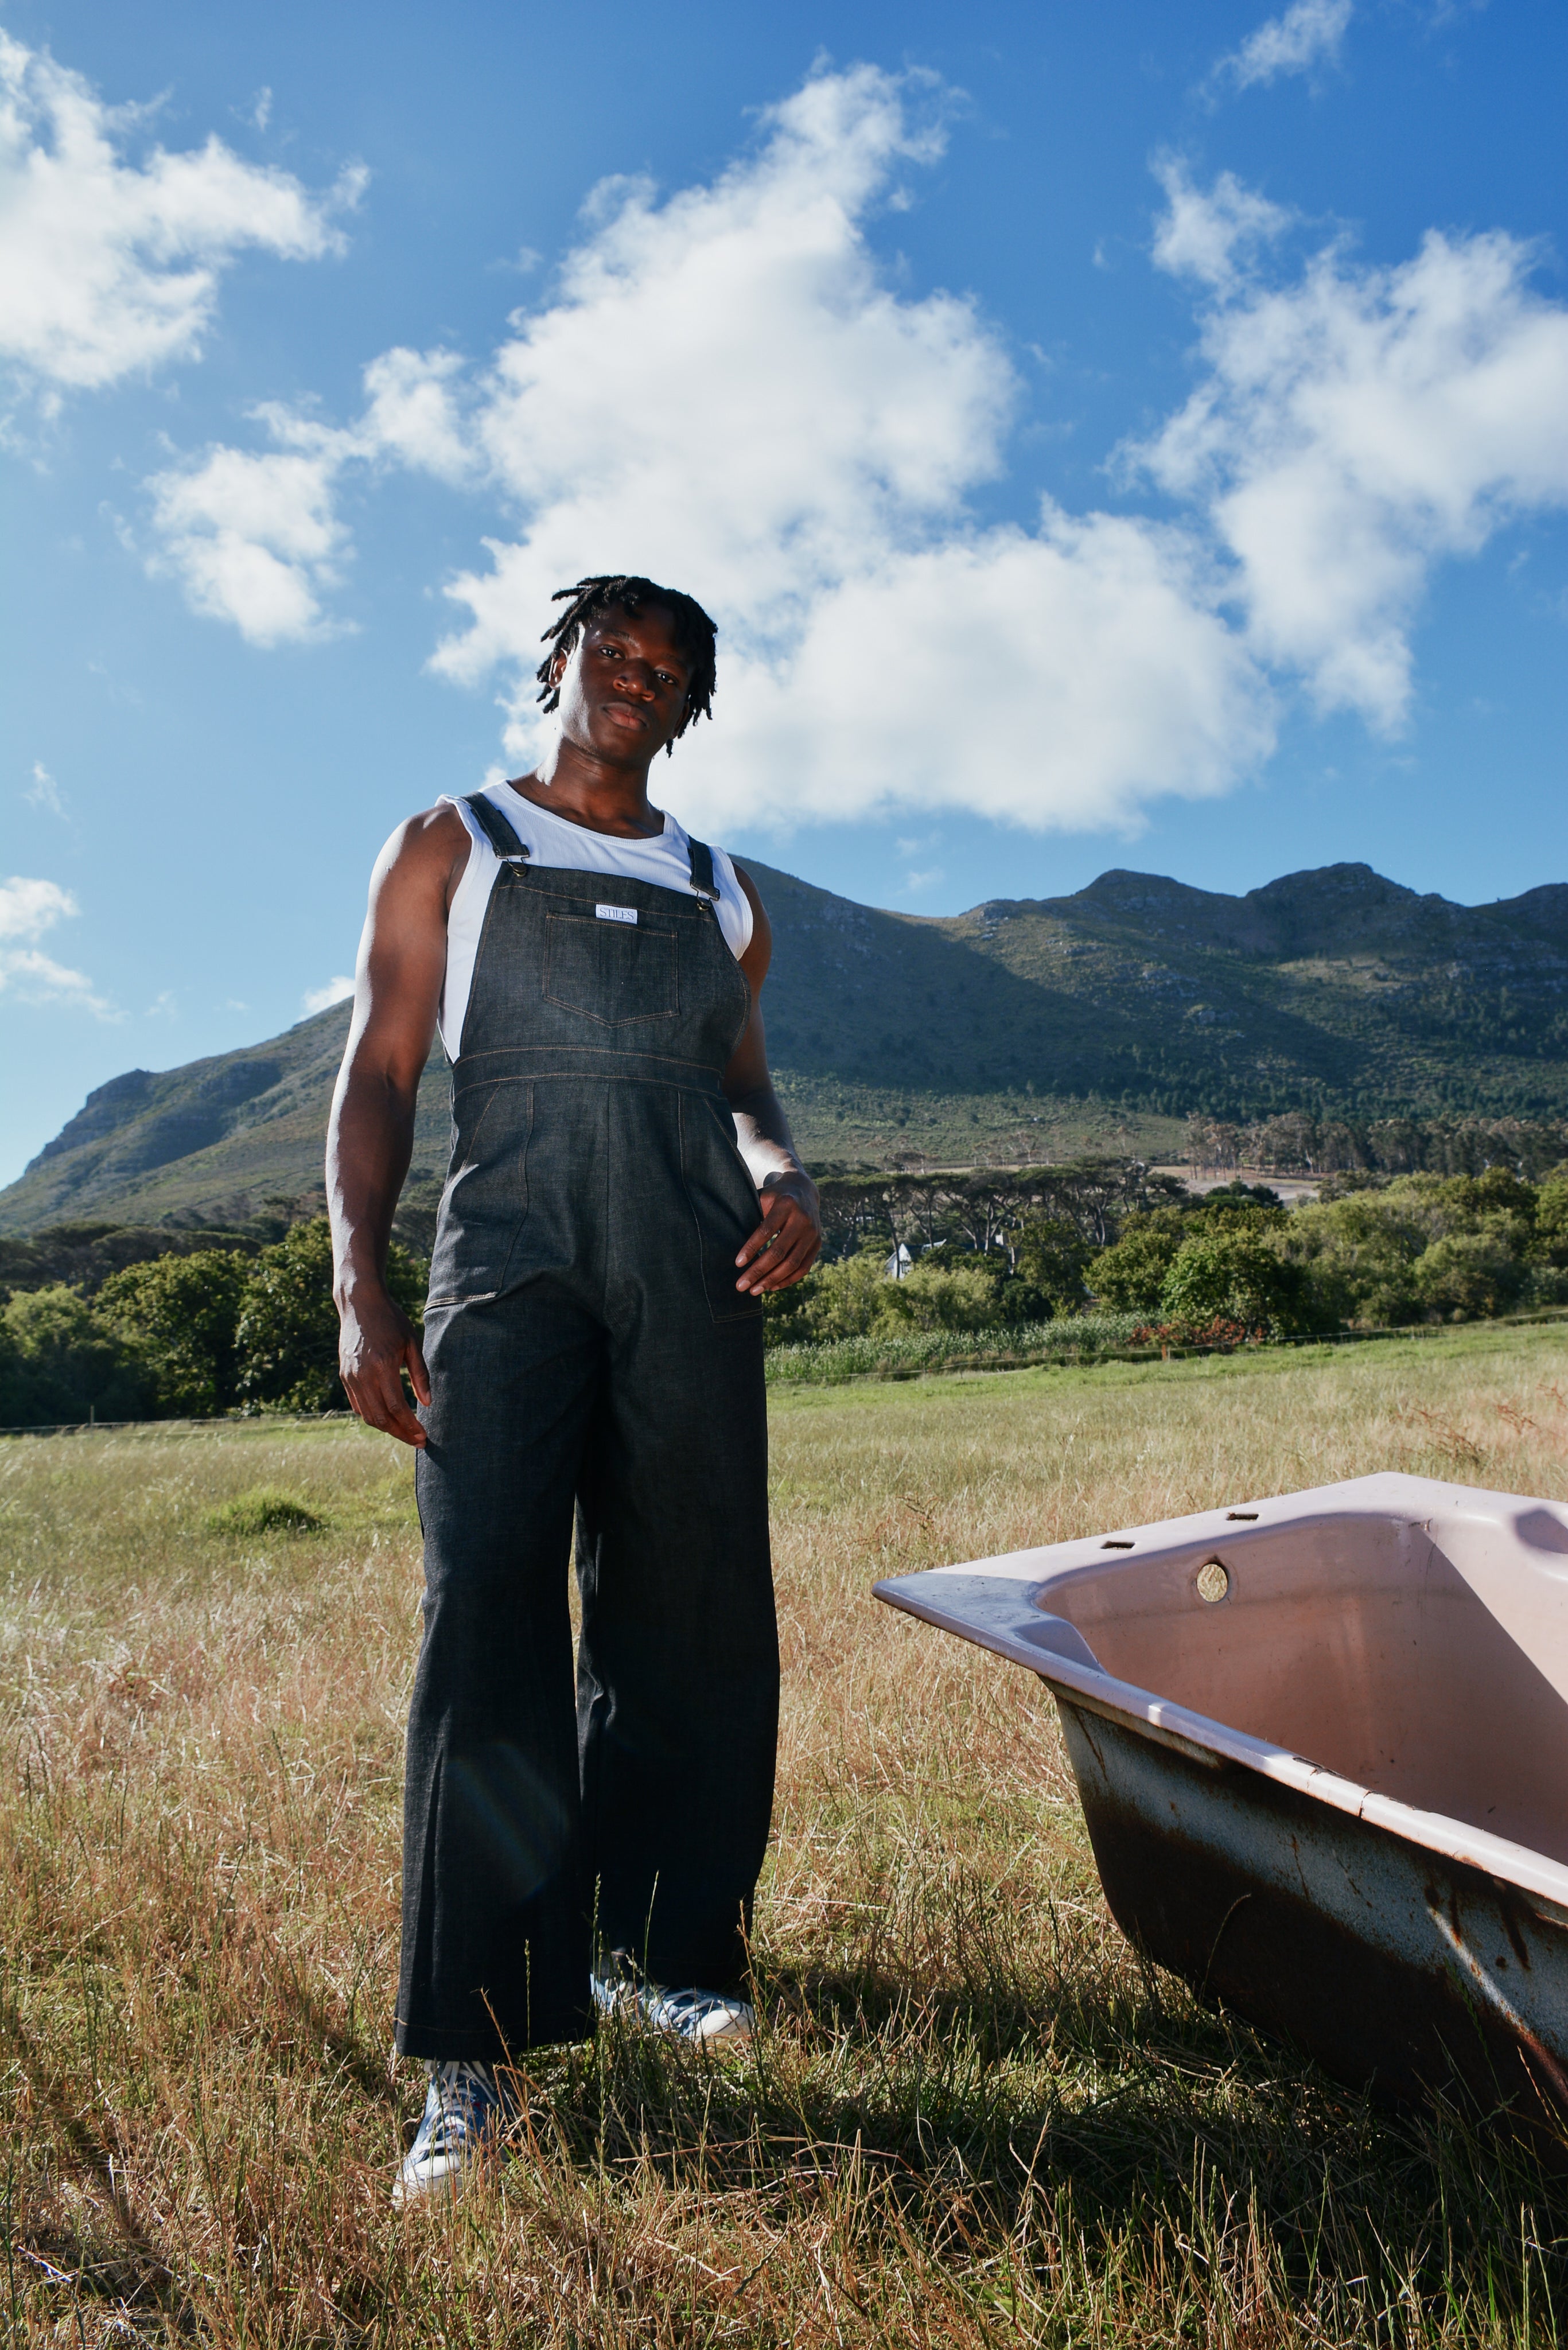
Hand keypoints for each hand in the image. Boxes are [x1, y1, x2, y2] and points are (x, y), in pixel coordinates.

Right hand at [337, 1281, 430, 1445]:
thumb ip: (420, 1375)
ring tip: (405, 1433)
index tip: (424, 1436)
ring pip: (367, 1415)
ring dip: (387, 1428)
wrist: (360, 1303)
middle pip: (381, 1417)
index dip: (411, 1426)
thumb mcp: (411, 1343)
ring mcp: (351, 1376)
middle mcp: (363, 1375)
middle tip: (417, 1440)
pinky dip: (372, 1416)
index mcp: (383, 1366)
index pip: (397, 1407)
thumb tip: (427, 1403)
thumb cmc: (391, 1320)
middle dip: (400, 1433)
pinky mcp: (345, 1375)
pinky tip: (388, 1418)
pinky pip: (358, 1404)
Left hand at [735, 1172, 821, 1293]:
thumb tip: (732, 1243)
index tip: (737, 1263)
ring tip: (753, 1290)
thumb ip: (751, 1215)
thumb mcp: (762, 1198)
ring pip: (792, 1263)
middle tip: (740, 1285)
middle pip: (779, 1252)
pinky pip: (803, 1268)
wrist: (802, 1190)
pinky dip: (787, 1280)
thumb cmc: (774, 1197)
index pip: (766, 1231)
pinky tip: (771, 1287)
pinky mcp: (817, 1244)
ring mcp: (813, 1233)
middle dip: (758, 1271)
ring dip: (771, 1280)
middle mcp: (803, 1219)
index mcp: (786, 1205)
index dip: (751, 1248)